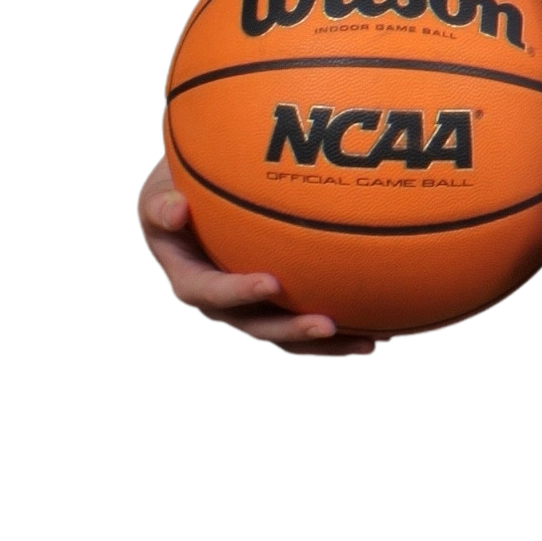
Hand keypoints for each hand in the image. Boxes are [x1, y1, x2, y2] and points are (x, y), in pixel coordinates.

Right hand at [131, 147, 382, 358]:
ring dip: (327, 345)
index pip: (213, 293)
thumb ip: (160, 204)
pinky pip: (310, 318)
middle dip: (292, 332)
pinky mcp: (279, 307)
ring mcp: (254, 311)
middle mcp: (224, 307)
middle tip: (326, 324)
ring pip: (291, 335)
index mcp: (191, 283)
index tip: (271, 282)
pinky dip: (344, 328)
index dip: (240, 293)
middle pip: (259, 327)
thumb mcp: (158, 195)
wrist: (191, 208)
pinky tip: (383, 328)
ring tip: (368, 346)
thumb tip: (174, 210)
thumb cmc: (176, 194)